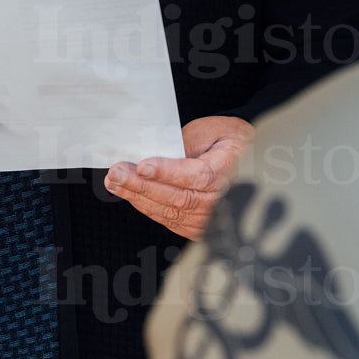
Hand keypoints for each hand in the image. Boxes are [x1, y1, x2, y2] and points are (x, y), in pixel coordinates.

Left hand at [103, 116, 254, 239]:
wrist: (243, 157)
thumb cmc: (226, 142)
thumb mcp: (209, 131)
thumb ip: (184, 143)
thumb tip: (154, 152)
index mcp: (226, 173)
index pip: (195, 177)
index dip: (167, 172)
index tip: (143, 166)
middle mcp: (219, 202)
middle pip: (176, 198)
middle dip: (141, 185)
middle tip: (118, 173)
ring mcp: (208, 219)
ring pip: (168, 211)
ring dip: (137, 197)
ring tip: (116, 183)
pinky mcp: (196, 227)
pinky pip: (167, 219)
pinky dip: (146, 206)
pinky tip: (129, 194)